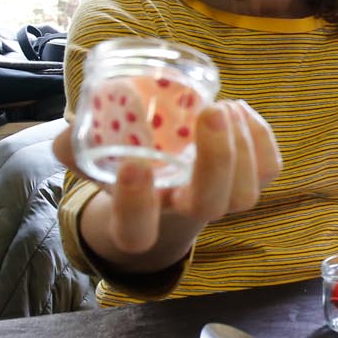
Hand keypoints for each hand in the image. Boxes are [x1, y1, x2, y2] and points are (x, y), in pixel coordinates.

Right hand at [54, 100, 282, 260]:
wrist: (162, 193)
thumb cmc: (124, 169)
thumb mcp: (91, 163)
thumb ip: (74, 149)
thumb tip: (68, 136)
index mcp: (138, 221)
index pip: (137, 231)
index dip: (137, 205)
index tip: (133, 164)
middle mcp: (183, 214)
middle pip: (209, 206)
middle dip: (215, 160)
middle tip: (209, 112)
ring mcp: (219, 202)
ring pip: (246, 194)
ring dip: (242, 146)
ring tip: (223, 106)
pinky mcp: (247, 183)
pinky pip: (269, 171)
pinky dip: (262, 139)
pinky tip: (240, 109)